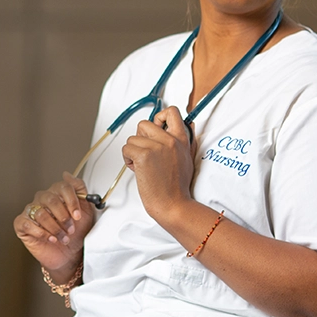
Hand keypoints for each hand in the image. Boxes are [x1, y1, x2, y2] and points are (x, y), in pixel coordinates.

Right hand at [13, 172, 97, 280]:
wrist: (69, 255)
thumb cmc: (76, 233)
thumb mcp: (86, 210)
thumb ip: (79, 189)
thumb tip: (67, 174)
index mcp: (56, 194)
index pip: (62, 187)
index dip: (72, 201)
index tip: (78, 216)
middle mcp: (42, 200)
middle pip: (50, 199)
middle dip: (63, 217)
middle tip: (70, 229)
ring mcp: (30, 211)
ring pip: (41, 213)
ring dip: (55, 228)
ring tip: (62, 237)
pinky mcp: (22, 225)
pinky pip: (27, 224)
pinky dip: (41, 233)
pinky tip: (50, 239)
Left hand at [122, 106, 195, 227]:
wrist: (173, 204)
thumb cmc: (177, 187)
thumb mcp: (188, 158)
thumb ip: (186, 141)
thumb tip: (189, 125)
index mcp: (181, 139)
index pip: (171, 112)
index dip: (159, 117)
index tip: (156, 128)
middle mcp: (169, 139)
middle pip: (144, 124)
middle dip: (140, 139)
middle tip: (146, 154)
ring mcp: (156, 146)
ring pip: (132, 138)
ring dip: (133, 152)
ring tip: (144, 166)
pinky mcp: (144, 155)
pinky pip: (126, 148)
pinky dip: (128, 160)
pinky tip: (138, 170)